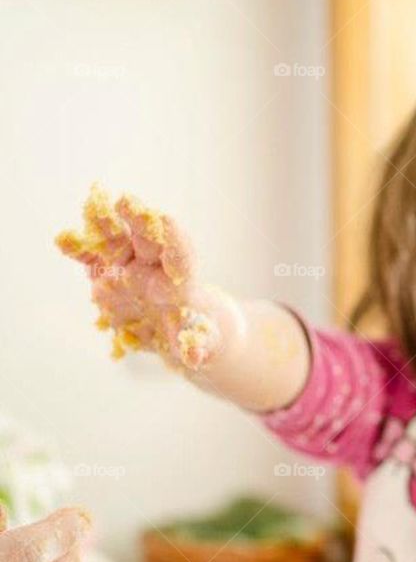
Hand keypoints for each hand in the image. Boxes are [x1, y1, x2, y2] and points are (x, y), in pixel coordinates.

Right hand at [57, 185, 238, 370]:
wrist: (177, 331)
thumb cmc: (199, 332)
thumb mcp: (205, 342)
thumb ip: (198, 347)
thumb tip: (194, 360)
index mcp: (181, 280)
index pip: (180, 256)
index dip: (174, 240)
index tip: (166, 222)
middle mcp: (153, 267)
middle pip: (146, 240)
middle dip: (137, 221)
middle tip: (126, 202)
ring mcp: (127, 268)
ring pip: (115, 243)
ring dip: (103, 225)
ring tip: (92, 207)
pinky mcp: (106, 275)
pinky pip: (91, 260)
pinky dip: (79, 251)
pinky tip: (64, 240)